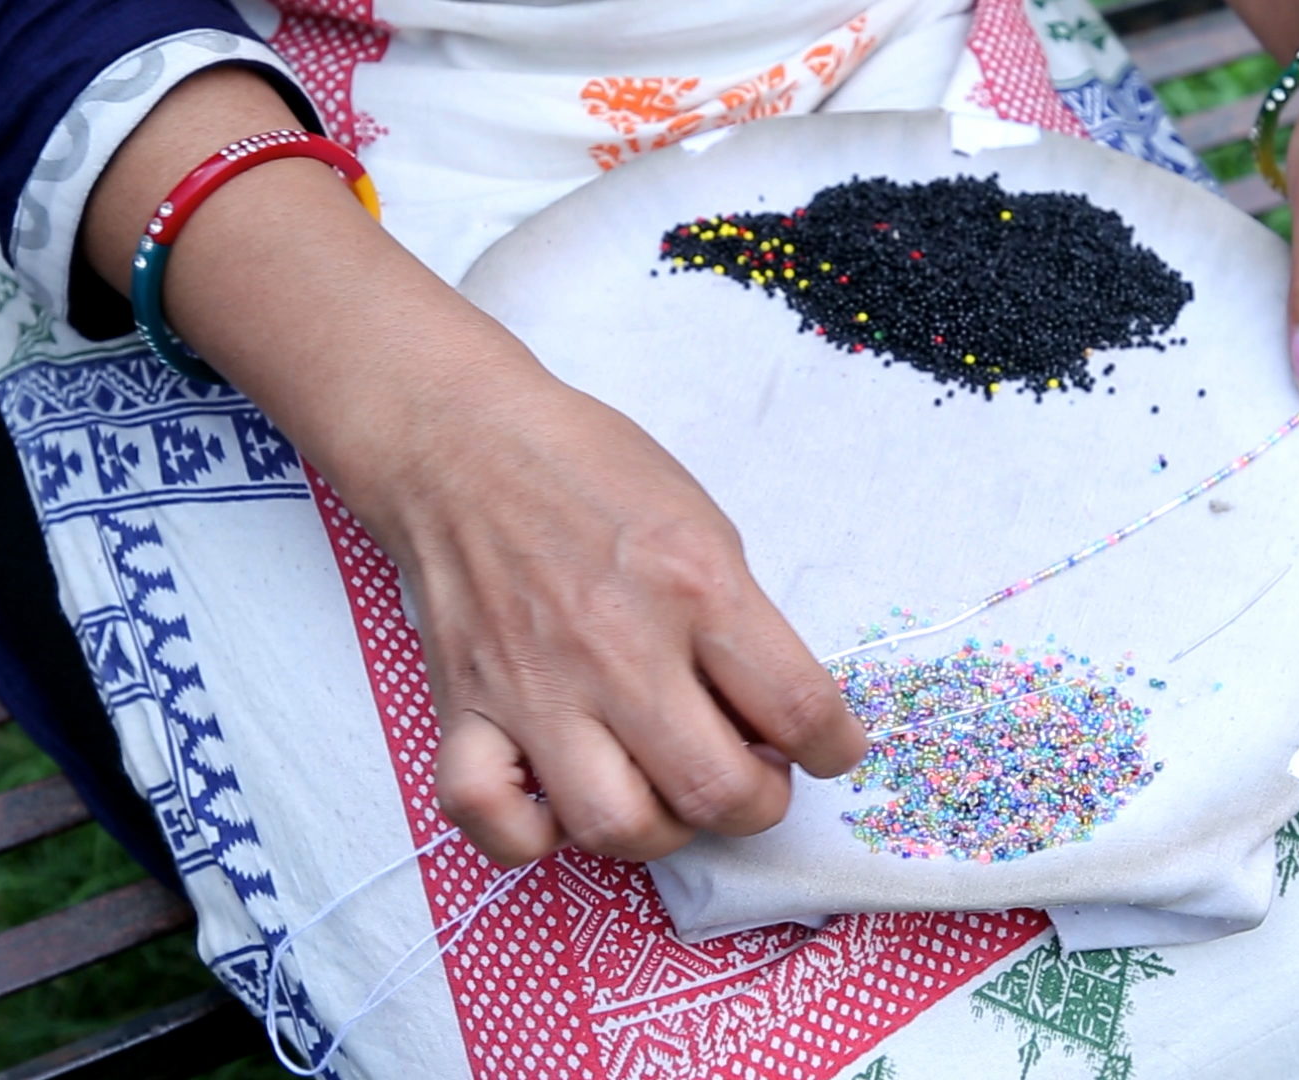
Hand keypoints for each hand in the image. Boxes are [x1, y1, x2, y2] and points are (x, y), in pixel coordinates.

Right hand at [380, 361, 867, 864]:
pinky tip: (563, 805)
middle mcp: (618, 647)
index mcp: (694, 584)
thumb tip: (774, 719)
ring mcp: (535, 686)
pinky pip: (490, 818)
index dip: (836, 749)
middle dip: (758, 804)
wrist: (462, 444)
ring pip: (614, 825)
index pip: (800, 708)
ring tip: (668, 793)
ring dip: (661, 831)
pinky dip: (530, 836)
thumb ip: (742, 622)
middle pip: (715, 790)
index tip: (828, 750)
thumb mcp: (704, 523)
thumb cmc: (591, 472)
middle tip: (752, 777)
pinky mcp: (465, 710)